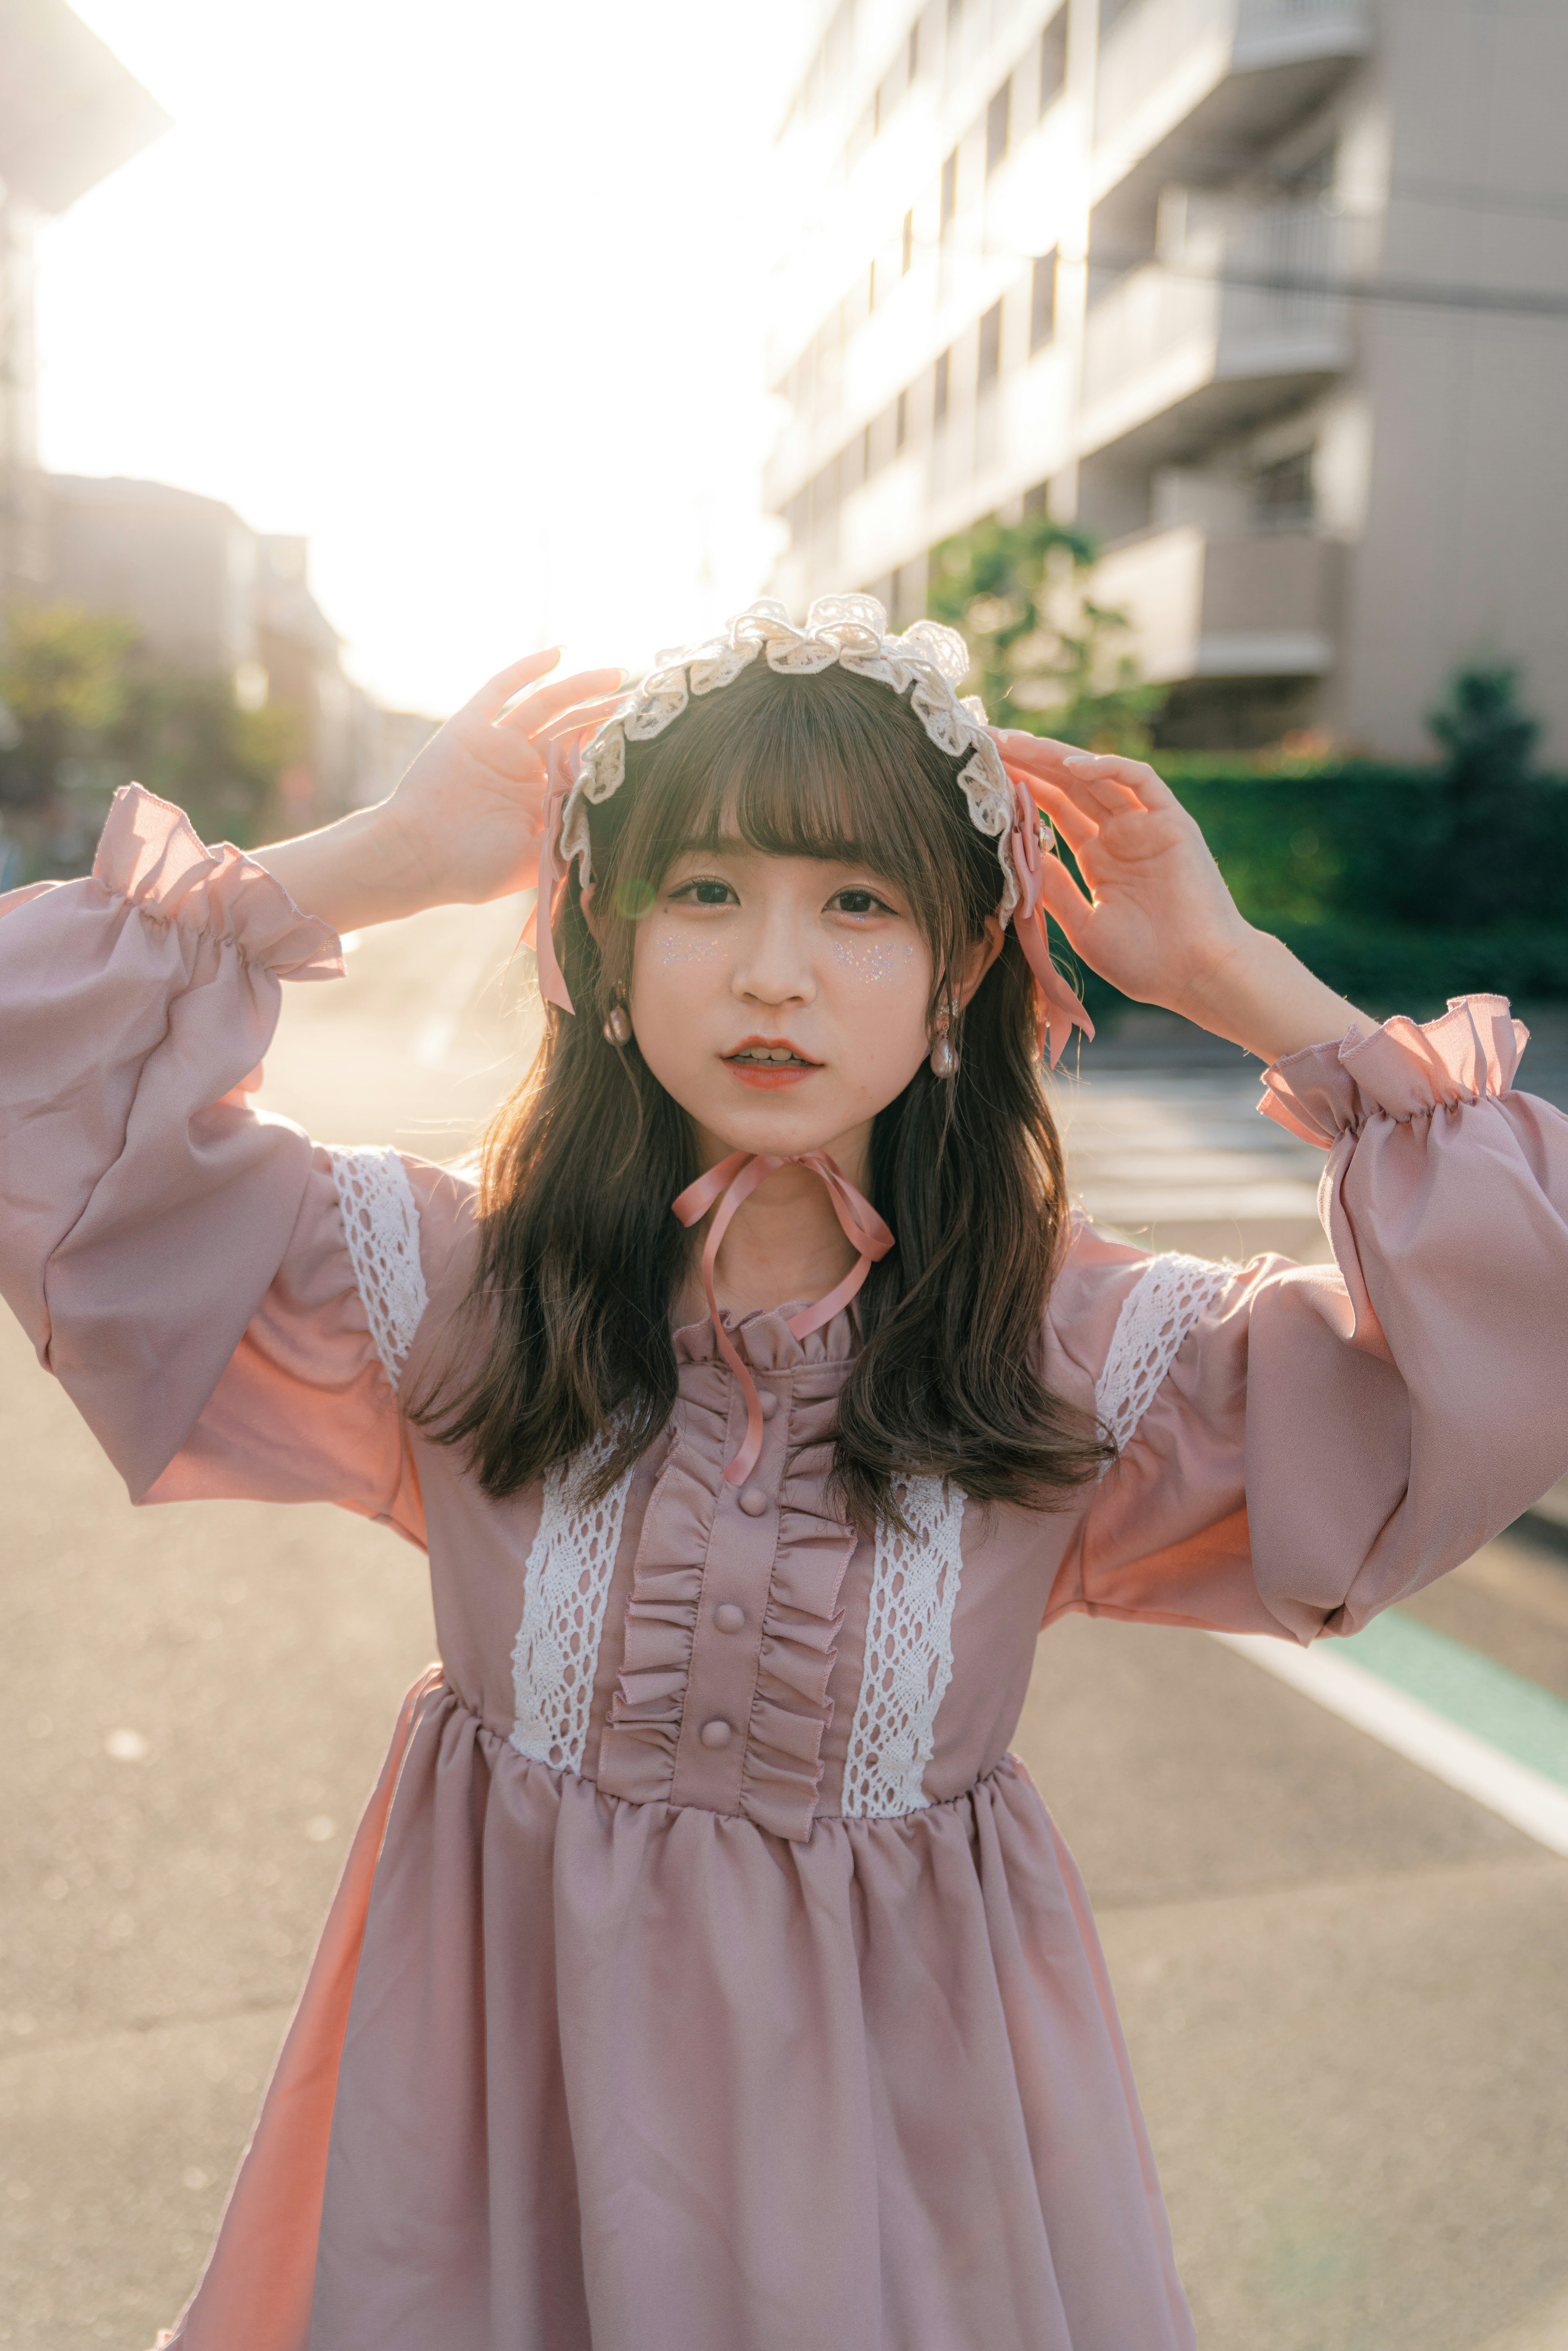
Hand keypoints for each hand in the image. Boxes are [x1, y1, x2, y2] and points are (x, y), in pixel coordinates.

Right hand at [253, 651, 623, 932]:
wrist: (415, 858)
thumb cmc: (472, 868)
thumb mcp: (536, 860)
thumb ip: (571, 840)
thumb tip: (619, 837)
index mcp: (540, 796)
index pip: (584, 762)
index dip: (612, 748)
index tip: (646, 738)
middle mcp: (522, 766)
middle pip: (573, 728)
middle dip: (607, 713)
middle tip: (643, 700)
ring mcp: (497, 744)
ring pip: (547, 705)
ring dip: (581, 687)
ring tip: (617, 675)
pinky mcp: (470, 727)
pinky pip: (500, 690)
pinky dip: (526, 669)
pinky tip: (556, 653)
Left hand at [994, 733, 1368, 1061]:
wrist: (1197, 977)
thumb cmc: (1145, 963)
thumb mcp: (1083, 925)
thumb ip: (1054, 889)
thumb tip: (1017, 855)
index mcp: (1098, 859)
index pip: (1051, 810)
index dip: (1018, 789)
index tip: (981, 775)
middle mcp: (1119, 835)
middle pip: (1066, 785)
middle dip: (1027, 761)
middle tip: (985, 740)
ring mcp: (1146, 825)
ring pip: (1096, 775)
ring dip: (1054, 757)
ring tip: (1014, 742)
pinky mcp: (1172, 821)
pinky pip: (1140, 780)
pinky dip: (1108, 768)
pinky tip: (1071, 766)